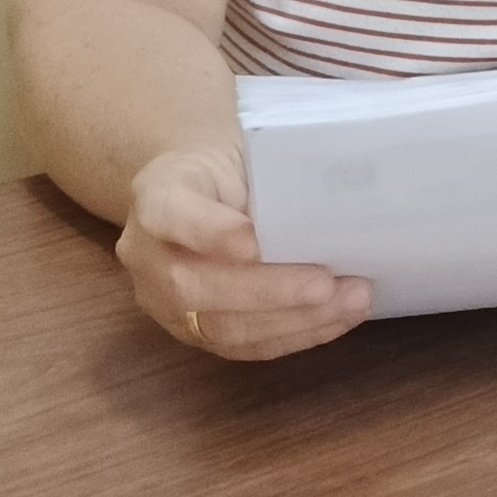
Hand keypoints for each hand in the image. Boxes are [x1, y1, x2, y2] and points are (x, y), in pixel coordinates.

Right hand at [119, 144, 370, 360]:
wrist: (204, 192)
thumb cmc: (232, 168)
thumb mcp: (242, 149)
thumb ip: (271, 174)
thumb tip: (337, 202)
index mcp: (155, 195)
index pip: (169, 214)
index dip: (210, 233)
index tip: (253, 241)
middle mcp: (147, 255)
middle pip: (193, 285)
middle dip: (267, 290)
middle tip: (325, 285)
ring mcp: (165, 302)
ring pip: (222, 327)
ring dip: (294, 320)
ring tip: (350, 301)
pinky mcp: (195, 333)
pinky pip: (243, 347)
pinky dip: (297, 335)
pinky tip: (337, 319)